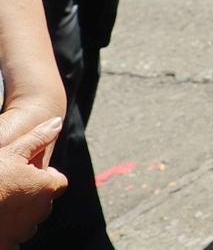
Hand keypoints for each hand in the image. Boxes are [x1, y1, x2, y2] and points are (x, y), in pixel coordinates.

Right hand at [0, 118, 65, 248]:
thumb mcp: (13, 151)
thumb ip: (38, 138)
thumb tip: (57, 122)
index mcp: (46, 188)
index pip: (59, 182)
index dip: (47, 176)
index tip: (31, 172)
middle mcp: (40, 212)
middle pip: (44, 203)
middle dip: (33, 195)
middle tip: (14, 187)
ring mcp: (23, 231)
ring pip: (29, 223)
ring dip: (21, 215)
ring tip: (3, 204)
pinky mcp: (7, 244)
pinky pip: (14, 242)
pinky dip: (8, 234)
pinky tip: (0, 223)